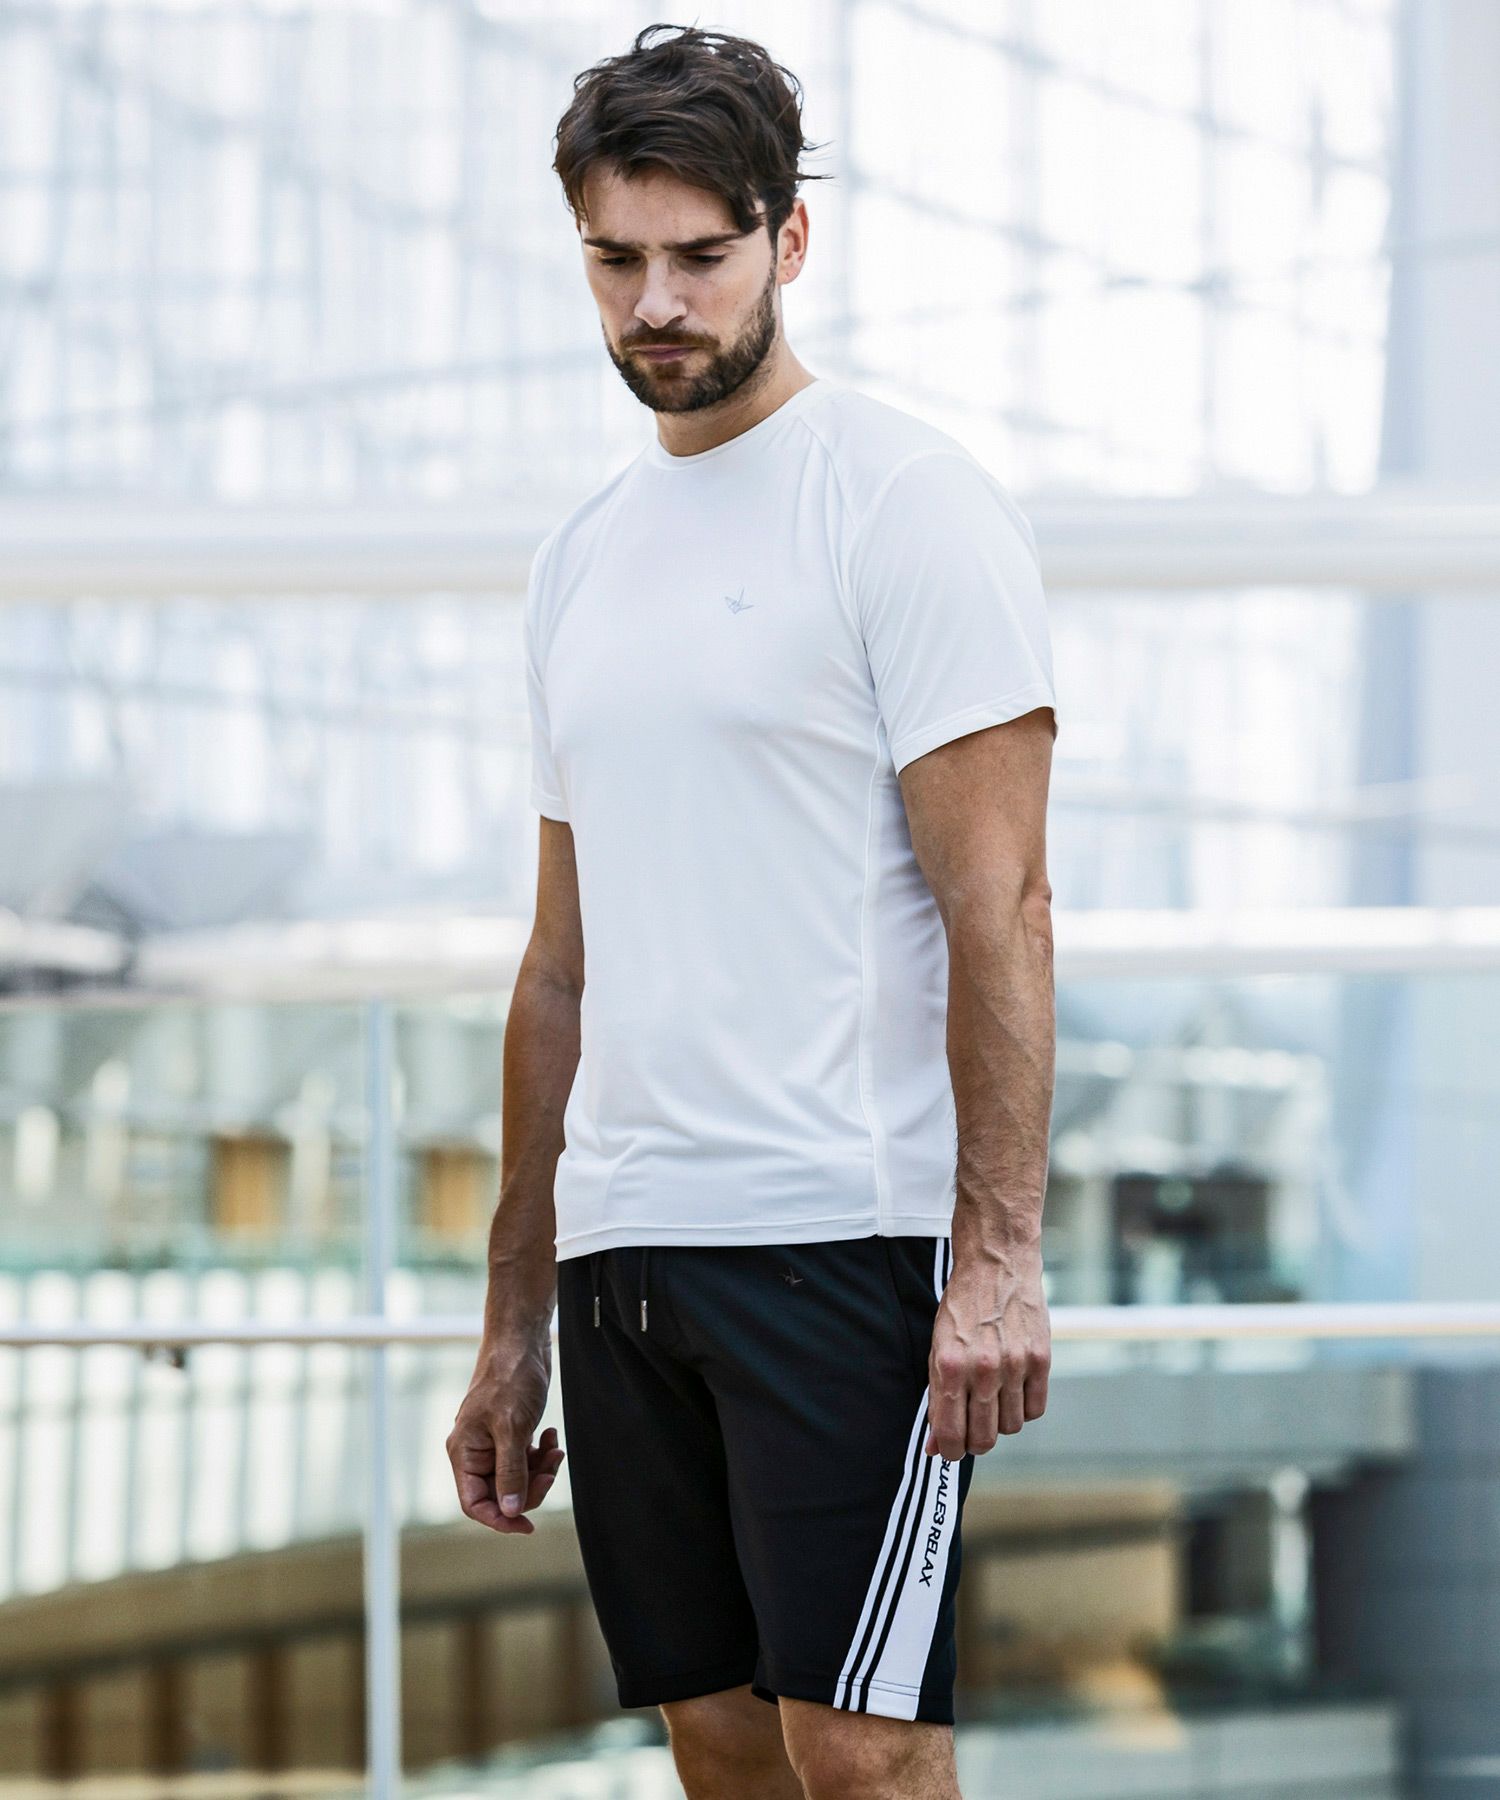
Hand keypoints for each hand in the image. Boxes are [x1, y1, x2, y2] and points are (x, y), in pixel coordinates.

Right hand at [446, 1334, 565, 1534]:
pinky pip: (525, 1460)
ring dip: (540, 1471)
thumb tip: (512, 1511)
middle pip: (500, 1494)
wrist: (522, 1340)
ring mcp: (493, 1443)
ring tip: (555, 1451)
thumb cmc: (510, 1378)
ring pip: (516, 1478)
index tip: (528, 1525)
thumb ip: (510, 1472)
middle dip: (529, 1488)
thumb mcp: (512, 1427)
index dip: (501, 1519)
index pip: (475, 1504)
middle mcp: (475, 1452)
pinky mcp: (511, 1433)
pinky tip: (552, 1438)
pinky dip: (541, 1455)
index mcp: (463, 1453)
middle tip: (551, 1472)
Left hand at [925, 1243, 1049, 1457]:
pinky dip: (1023, 1408)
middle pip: (984, 1439)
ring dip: (1000, 1422)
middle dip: (974, 1443)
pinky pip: (1035, 1409)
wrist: (996, 1265)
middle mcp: (982, 1369)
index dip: (950, 1452)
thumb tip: (934, 1445)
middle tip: (972, 1430)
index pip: (950, 1435)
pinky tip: (1014, 1390)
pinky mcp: (1041, 1359)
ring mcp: (1015, 1365)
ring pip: (1012, 1428)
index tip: (950, 1450)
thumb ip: (936, 1398)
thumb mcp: (938, 1348)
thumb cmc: (962, 1308)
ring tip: (993, 1400)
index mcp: (949, 1366)